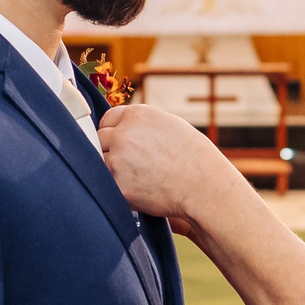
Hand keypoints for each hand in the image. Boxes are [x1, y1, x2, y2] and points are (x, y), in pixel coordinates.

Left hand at [97, 104, 239, 224]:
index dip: (113, 132)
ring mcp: (118, 160)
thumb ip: (142, 124)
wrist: (204, 186)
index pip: (107, 119)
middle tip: (129, 163)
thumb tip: (123, 126)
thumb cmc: (194, 158)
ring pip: (100, 163)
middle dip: (110, 150)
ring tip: (136, 177)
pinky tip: (137, 189)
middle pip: (100, 140)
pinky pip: (107, 185)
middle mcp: (124, 134)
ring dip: (111, 169)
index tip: (120, 143)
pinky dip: (117, 188)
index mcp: (137, 115)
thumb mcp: (169, 125)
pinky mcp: (118, 185)